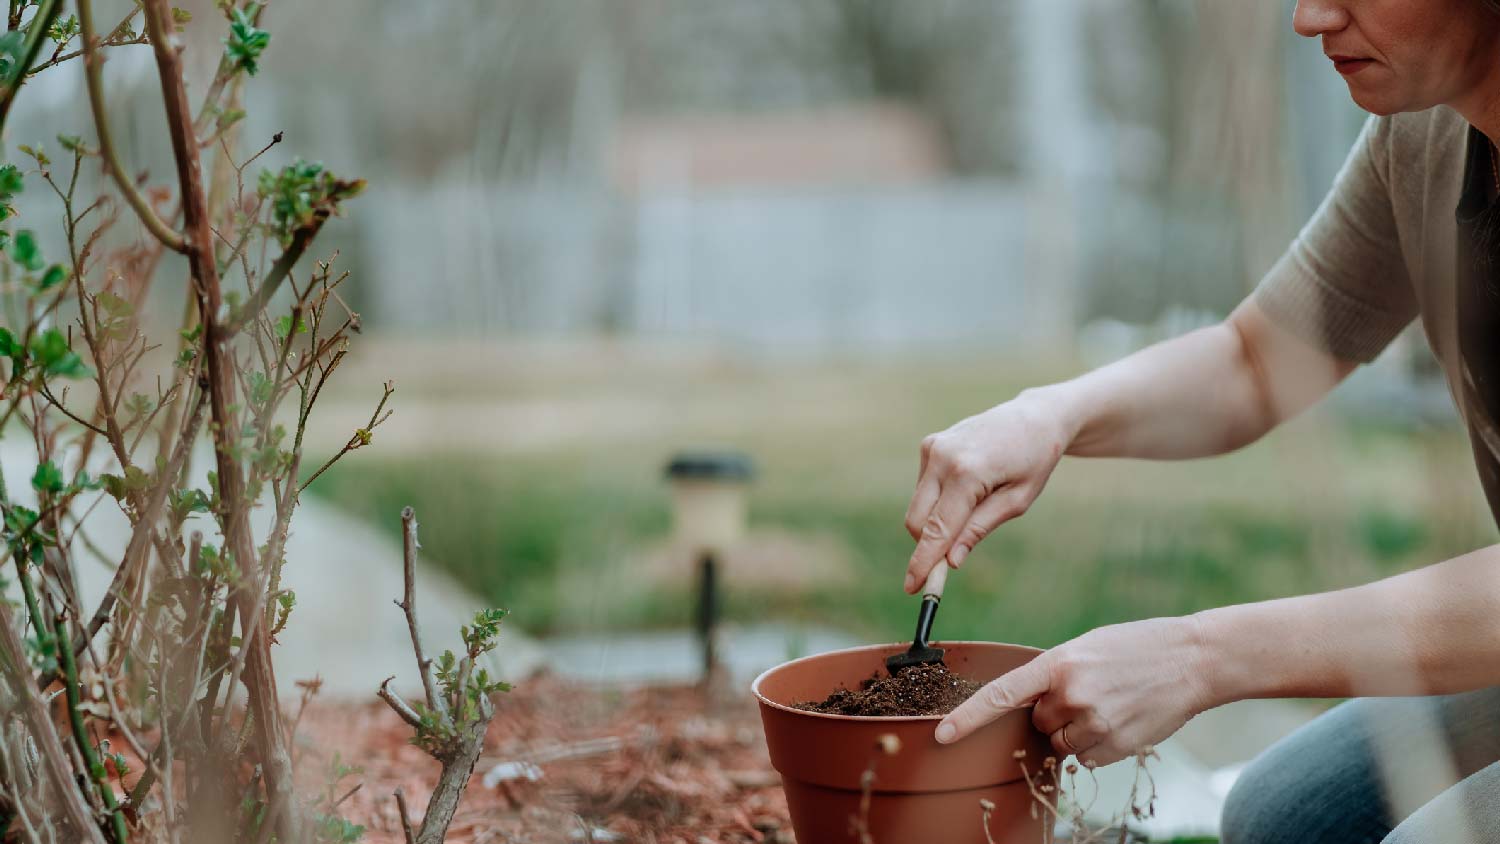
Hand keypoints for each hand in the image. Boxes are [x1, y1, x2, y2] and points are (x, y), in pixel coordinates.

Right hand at [903, 390, 1072, 592]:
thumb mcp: (1017, 501)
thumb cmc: (1034, 460)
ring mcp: (932, 448)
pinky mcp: (929, 445)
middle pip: (918, 520)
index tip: (912, 588)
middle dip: (927, 546)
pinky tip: (970, 489)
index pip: (937, 529)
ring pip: (919, 506)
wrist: (1034, 416)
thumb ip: (979, 529)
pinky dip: (938, 502)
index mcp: (967, 472)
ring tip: (978, 510)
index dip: (923, 562)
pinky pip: (924, 488)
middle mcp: (941, 457)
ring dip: (936, 522)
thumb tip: (951, 561)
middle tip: (944, 570)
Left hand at [935, 616, 1213, 766]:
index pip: (1001, 694)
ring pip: (1061, 744)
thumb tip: (1030, 712)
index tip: (942, 735)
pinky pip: (1087, 758)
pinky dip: (1098, 745)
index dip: (968, 717)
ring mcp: (1095, 722)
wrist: (1192, 658)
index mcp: (1058, 663)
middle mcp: (1072, 694)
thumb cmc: (1134, 648)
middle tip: (1088, 690)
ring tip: (1109, 703)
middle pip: (1037, 723)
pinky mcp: (1117, 745)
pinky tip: (1121, 719)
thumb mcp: (1086, 648)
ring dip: (1076, 731)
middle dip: (1054, 713)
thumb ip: (1053, 676)